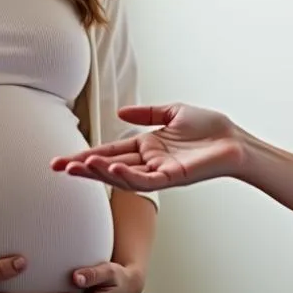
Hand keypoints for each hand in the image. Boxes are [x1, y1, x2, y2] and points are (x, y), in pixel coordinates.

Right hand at [51, 104, 244, 191]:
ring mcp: (159, 171)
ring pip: (122, 176)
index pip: (110, 152)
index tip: (62, 159)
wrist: (235, 140)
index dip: (87, 155)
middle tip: (57, 168)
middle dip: (83, 168)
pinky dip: (126, 175)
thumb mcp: (173, 112)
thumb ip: (147, 113)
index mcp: (147, 147)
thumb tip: (121, 112)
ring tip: (76, 167)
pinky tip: (111, 168)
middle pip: (110, 166)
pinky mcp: (172, 178)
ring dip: (99, 172)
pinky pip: (145, 180)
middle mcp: (149, 162)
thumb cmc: (210, 128)